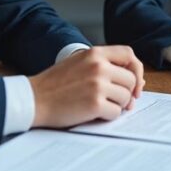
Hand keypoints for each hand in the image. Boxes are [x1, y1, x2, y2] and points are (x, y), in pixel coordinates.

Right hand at [28, 45, 143, 127]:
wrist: (34, 99)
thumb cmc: (55, 83)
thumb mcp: (79, 62)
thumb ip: (104, 65)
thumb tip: (136, 81)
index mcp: (94, 53)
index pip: (129, 54)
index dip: (136, 69)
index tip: (135, 83)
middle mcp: (98, 66)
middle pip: (131, 80)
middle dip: (126, 93)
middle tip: (115, 101)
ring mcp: (97, 85)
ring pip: (125, 98)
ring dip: (116, 106)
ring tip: (97, 105)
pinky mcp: (95, 104)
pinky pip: (116, 113)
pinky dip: (107, 117)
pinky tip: (93, 114)